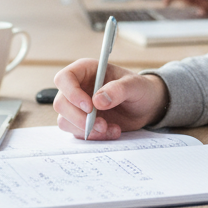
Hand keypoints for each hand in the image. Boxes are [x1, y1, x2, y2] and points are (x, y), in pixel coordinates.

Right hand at [53, 59, 169, 139]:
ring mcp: (78, 106)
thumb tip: (98, 100)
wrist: (146, 106)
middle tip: (102, 124)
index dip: (71, 93)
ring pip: (65, 121)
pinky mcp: (82, 122)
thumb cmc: (140, 89)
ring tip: (110, 128)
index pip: (64, 78)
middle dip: (79, 118)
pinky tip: (112, 131)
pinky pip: (78, 133)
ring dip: (87, 130)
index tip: (89, 107)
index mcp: (86, 70)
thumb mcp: (135, 85)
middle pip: (61, 103)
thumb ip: (118, 89)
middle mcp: (78, 88)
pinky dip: (94, 137)